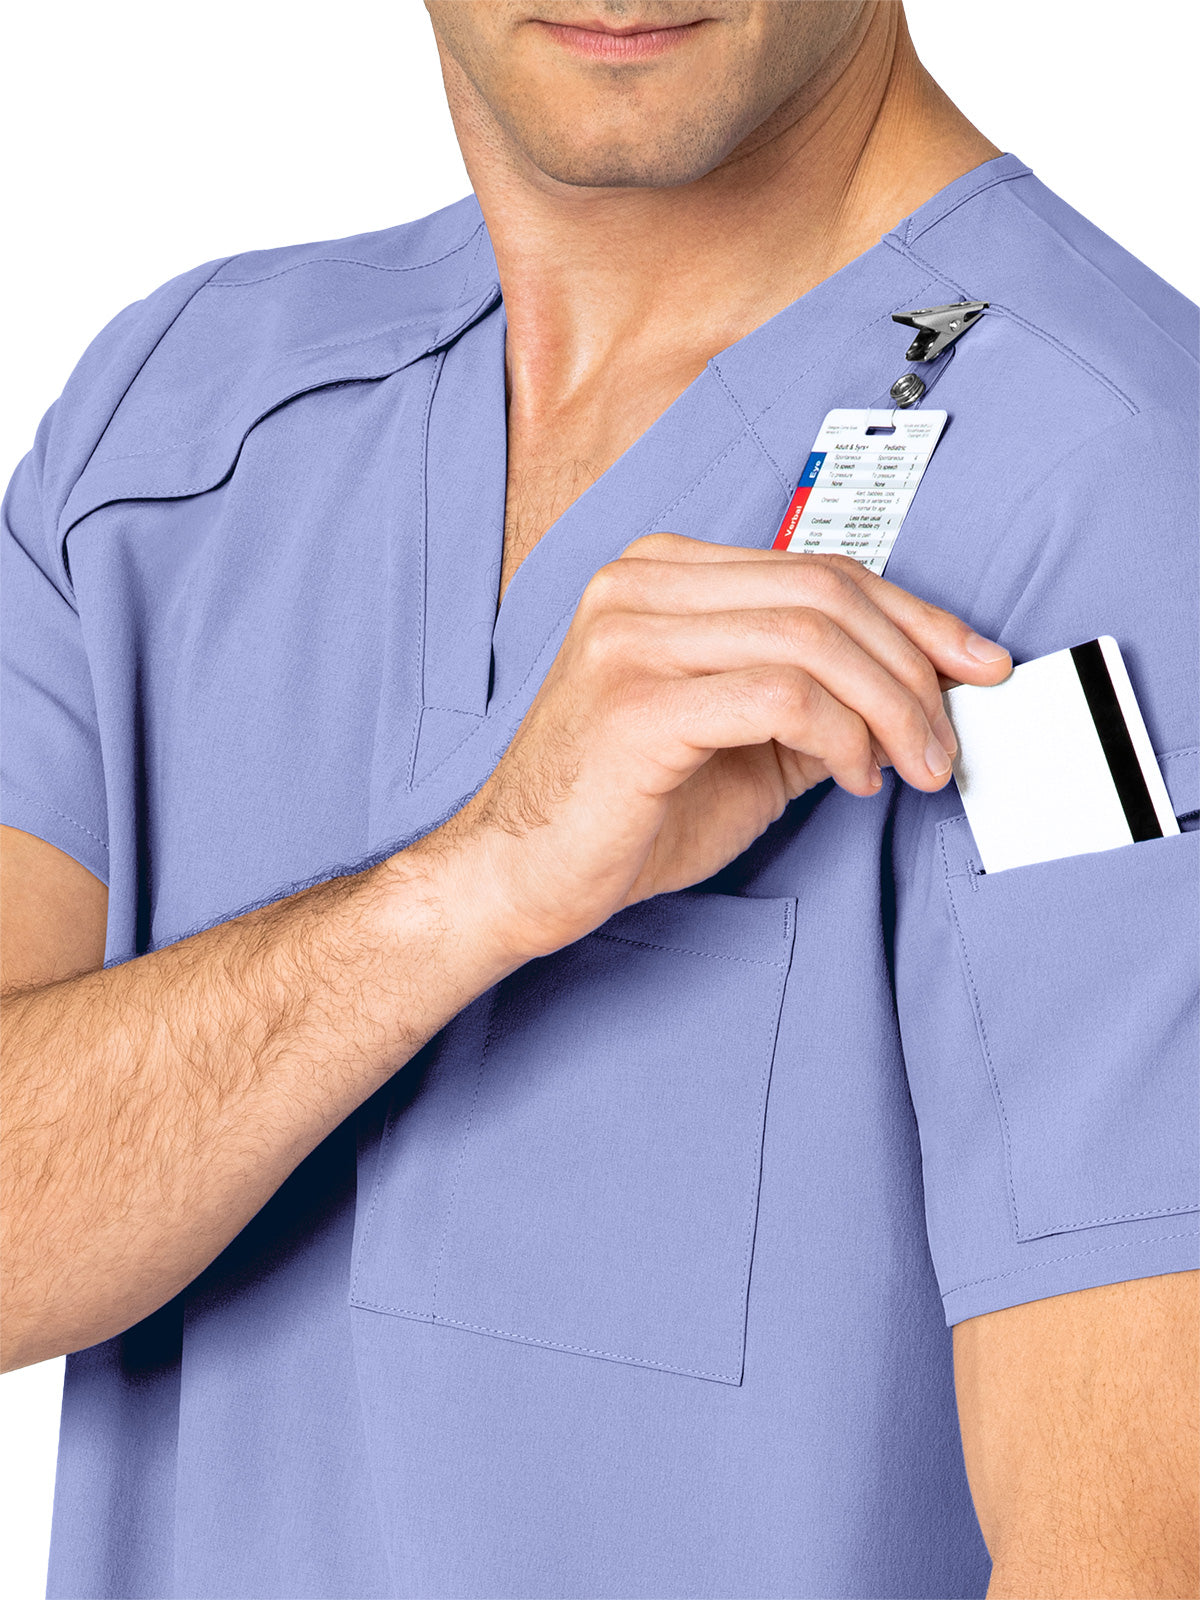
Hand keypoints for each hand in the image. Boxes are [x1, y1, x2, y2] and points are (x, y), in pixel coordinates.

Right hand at [437, 534, 1010, 959]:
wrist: (519, 875)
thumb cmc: (623, 812)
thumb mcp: (741, 742)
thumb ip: (816, 701)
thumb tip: (920, 691)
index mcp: (663, 576)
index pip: (819, 569)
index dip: (915, 616)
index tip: (974, 663)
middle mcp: (641, 587)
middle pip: (827, 592)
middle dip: (914, 668)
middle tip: (947, 740)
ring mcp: (631, 637)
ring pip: (814, 638)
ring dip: (890, 709)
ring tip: (911, 769)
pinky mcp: (636, 701)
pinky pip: (784, 696)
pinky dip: (843, 738)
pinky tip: (851, 778)